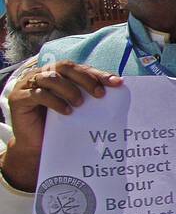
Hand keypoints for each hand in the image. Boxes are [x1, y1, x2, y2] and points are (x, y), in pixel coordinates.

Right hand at [2, 61, 123, 191]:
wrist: (36, 145)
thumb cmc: (59, 124)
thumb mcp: (77, 108)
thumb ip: (90, 95)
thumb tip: (118, 87)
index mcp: (57, 73)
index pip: (80, 68)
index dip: (98, 74)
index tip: (117, 83)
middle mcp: (42, 74)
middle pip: (65, 67)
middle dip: (86, 79)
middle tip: (100, 94)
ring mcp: (28, 84)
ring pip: (51, 78)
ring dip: (69, 89)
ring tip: (79, 104)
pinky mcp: (19, 98)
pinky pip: (38, 94)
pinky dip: (55, 101)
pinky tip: (66, 112)